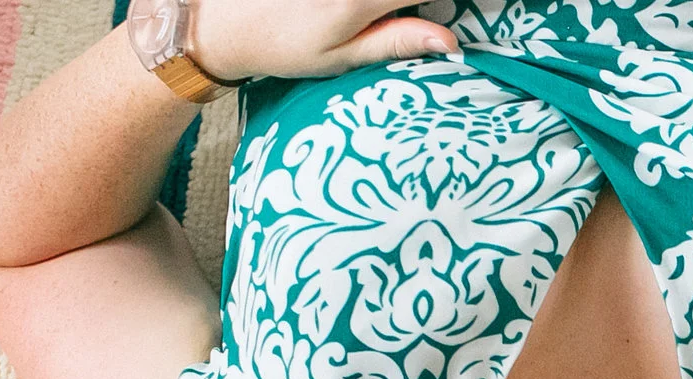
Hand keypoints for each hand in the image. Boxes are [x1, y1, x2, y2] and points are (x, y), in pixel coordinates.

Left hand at [188, 0, 457, 84]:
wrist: (221, 21)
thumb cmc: (282, 47)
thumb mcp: (341, 57)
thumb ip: (396, 42)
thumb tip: (450, 40)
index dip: (450, 0)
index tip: (471, 8)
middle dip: (414, 1)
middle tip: (417, 14)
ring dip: (398, 1)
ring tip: (397, 12)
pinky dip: (376, 1)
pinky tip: (377, 9)